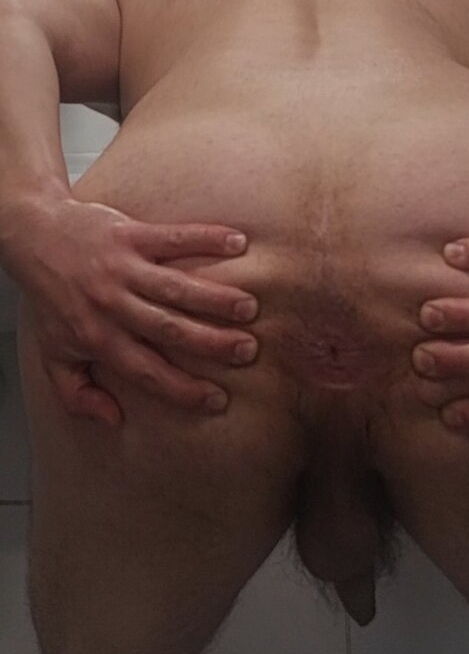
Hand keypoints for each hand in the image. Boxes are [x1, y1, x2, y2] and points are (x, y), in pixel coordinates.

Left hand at [4, 193, 256, 427]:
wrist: (33, 236)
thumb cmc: (50, 297)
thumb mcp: (54, 354)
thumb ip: (78, 393)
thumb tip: (113, 419)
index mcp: (98, 338)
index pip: (146, 372)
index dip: (182, 389)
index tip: (217, 399)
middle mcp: (112, 305)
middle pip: (169, 329)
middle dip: (211, 343)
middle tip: (247, 351)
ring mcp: (122, 268)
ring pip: (175, 287)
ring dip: (214, 297)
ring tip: (249, 307)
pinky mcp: (129, 234)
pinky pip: (174, 238)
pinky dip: (206, 239)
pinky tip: (238, 243)